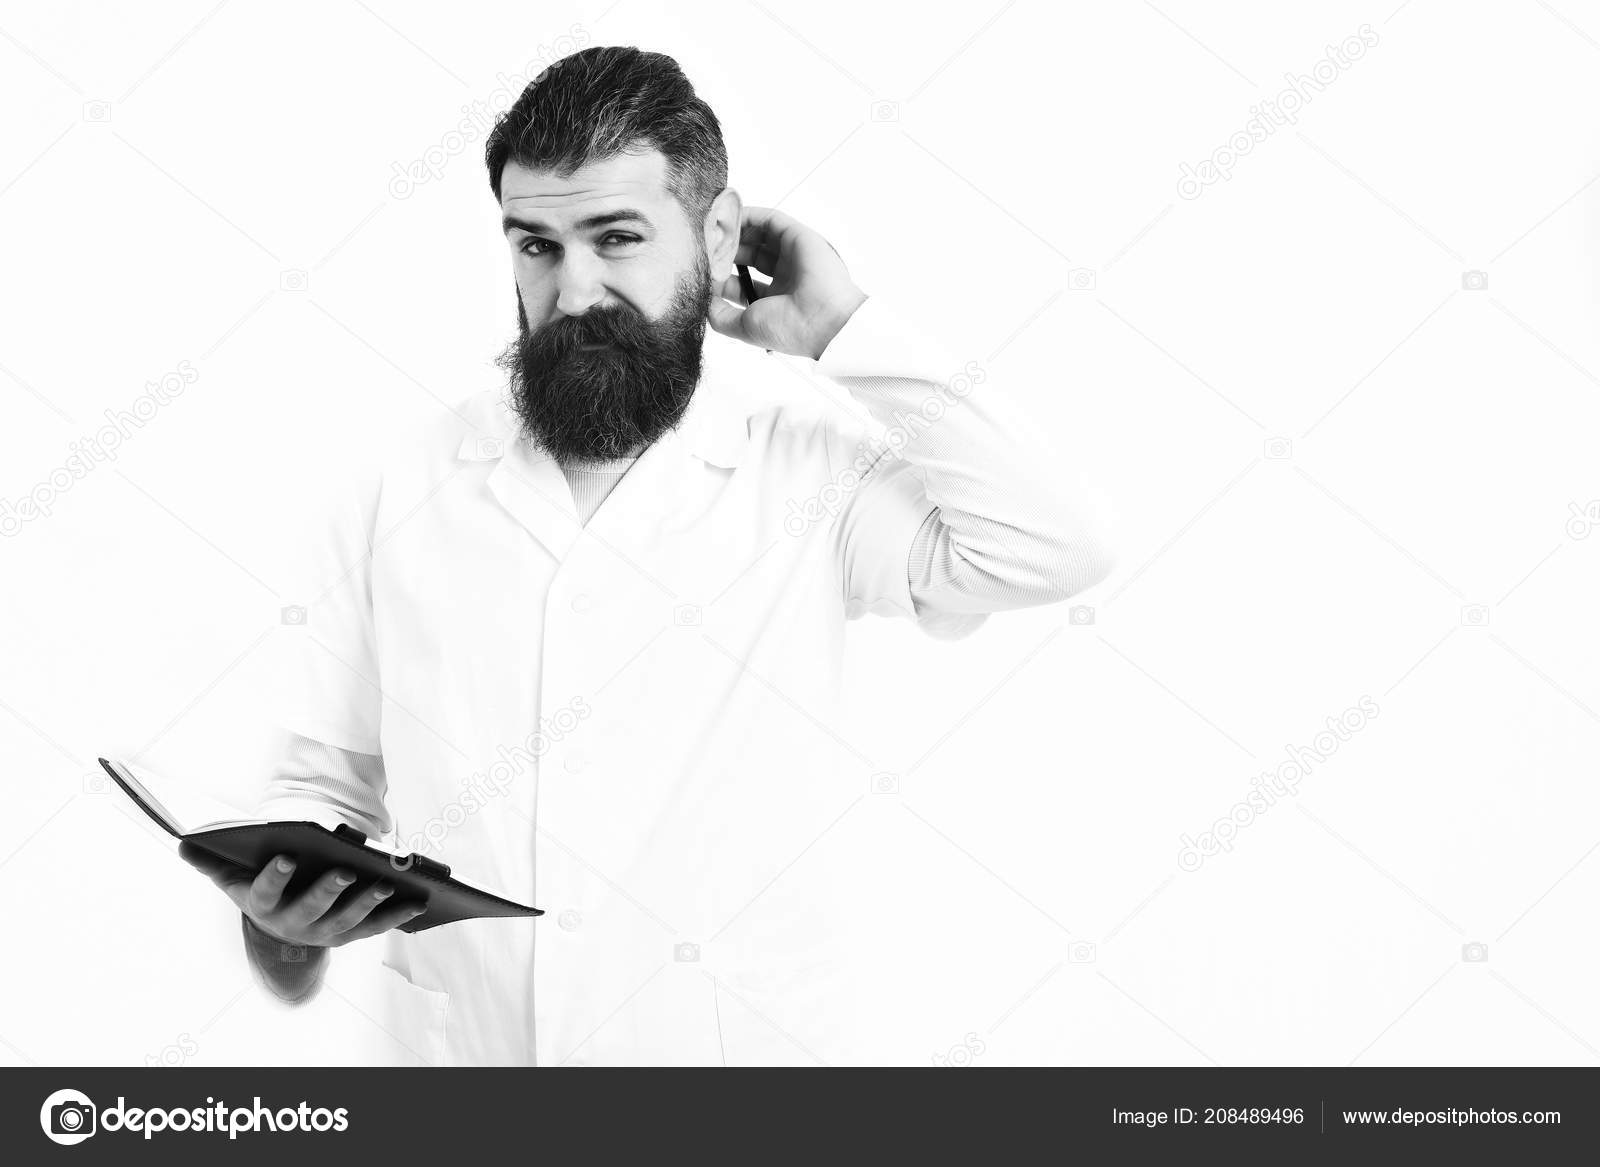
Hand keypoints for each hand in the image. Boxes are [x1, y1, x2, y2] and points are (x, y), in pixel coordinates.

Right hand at [181, 842, 423, 948]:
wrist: (279, 920)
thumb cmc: (257, 886)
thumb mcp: (232, 874)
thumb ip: (210, 860)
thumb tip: (182, 843)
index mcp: (263, 907)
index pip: (265, 892)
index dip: (275, 877)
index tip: (287, 856)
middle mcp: (293, 926)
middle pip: (311, 910)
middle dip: (328, 891)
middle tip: (344, 870)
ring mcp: (324, 932)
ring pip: (347, 921)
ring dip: (368, 903)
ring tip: (386, 883)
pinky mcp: (350, 934)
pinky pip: (376, 926)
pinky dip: (397, 915)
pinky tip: (419, 899)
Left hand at [707, 206, 867, 359]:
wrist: (823, 320)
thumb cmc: (789, 329)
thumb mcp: (744, 327)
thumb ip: (720, 316)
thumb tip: (703, 298)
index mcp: (774, 300)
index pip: (741, 283)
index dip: (720, 275)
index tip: (701, 270)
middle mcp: (784, 277)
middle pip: (747, 257)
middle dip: (724, 252)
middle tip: (703, 248)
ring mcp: (791, 256)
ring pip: (757, 237)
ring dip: (734, 233)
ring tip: (712, 231)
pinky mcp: (797, 237)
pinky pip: (769, 220)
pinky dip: (749, 216)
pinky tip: (730, 218)